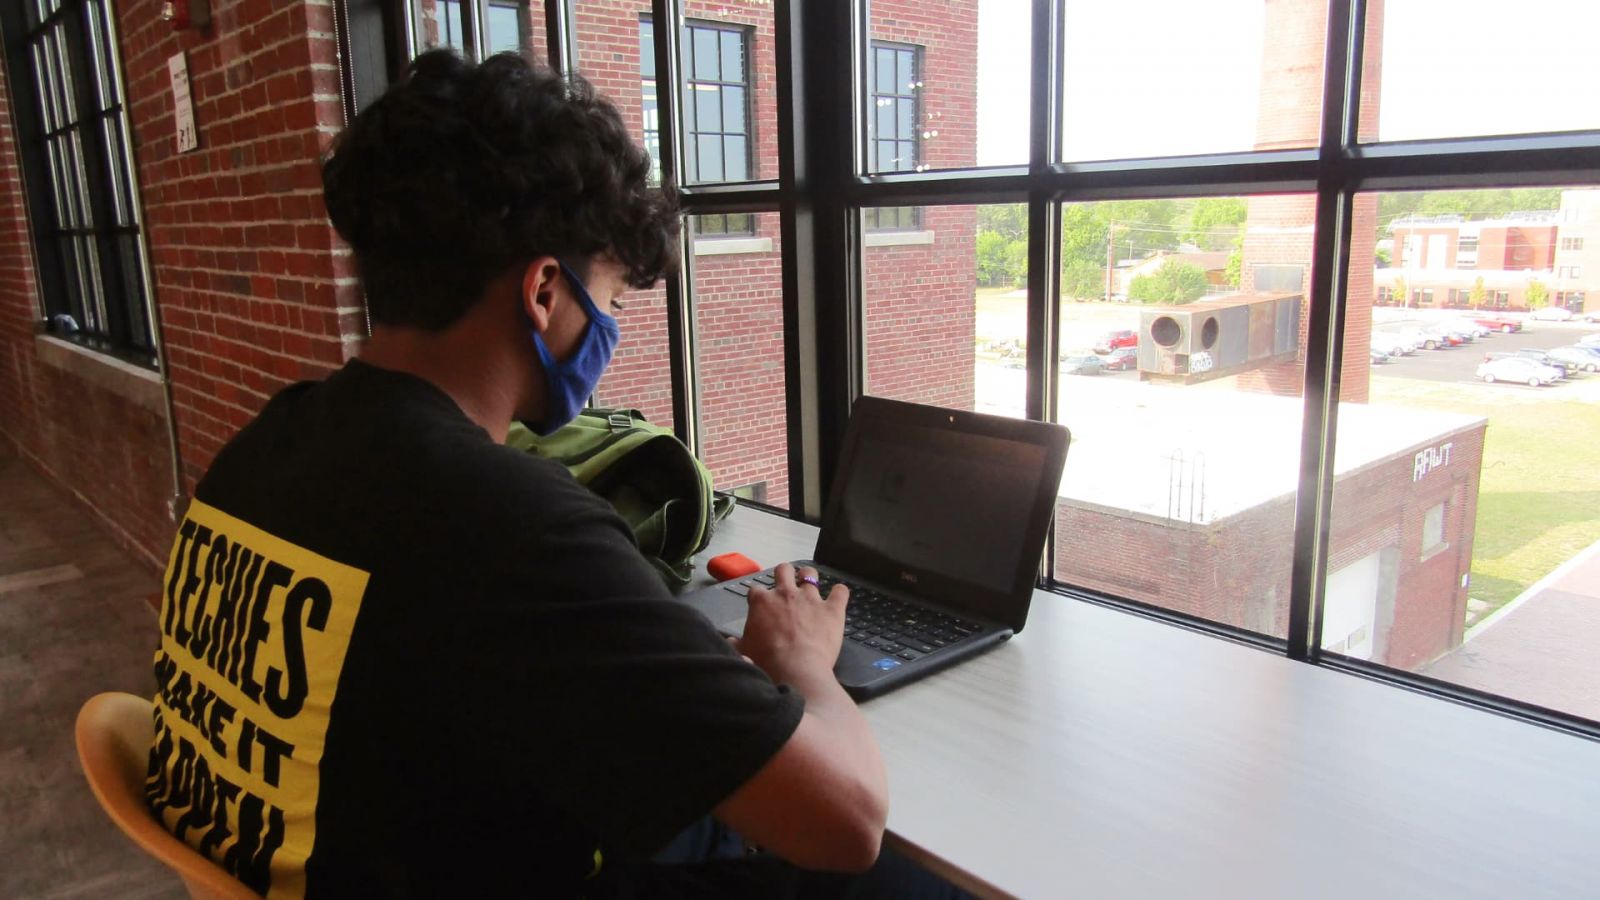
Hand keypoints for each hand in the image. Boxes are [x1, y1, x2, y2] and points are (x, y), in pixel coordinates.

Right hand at [731, 563, 849, 680]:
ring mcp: (810, 599)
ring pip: (810, 573)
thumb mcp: (743, 652)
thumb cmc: (766, 661)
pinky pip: (840, 591)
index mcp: (762, 602)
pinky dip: (839, 593)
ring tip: (811, 585)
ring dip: (810, 577)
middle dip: (784, 574)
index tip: (761, 606)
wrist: (796, 669)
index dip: (758, 597)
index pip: (756, 589)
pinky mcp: (832, 609)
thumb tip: (730, 642)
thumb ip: (736, 643)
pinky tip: (838, 597)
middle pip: (783, 569)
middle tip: (786, 586)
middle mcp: (785, 593)